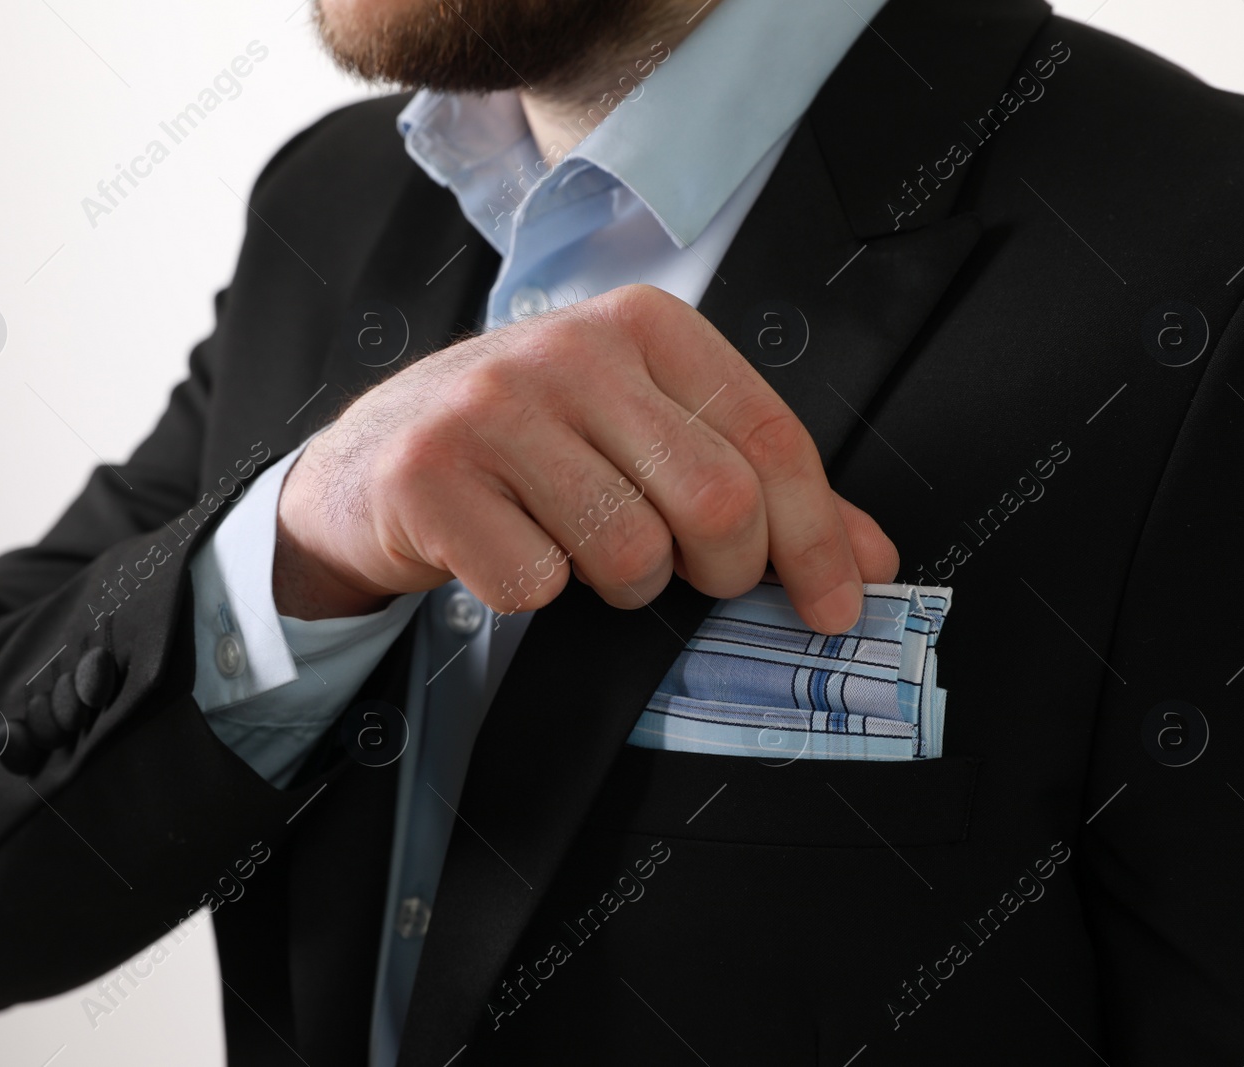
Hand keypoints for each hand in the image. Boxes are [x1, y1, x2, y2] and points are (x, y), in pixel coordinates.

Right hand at [273, 285, 897, 632]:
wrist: (372, 462)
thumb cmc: (528, 451)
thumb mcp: (645, 438)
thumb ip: (759, 487)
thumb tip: (871, 560)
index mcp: (645, 325)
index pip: (771, 439)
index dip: (818, 539)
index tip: (835, 607)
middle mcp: (571, 349)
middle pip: (717, 503)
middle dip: (721, 571)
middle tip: (685, 574)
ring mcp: (493, 408)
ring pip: (630, 553)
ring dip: (620, 585)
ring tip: (579, 551)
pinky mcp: (430, 475)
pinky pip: (535, 584)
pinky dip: (533, 595)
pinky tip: (507, 552)